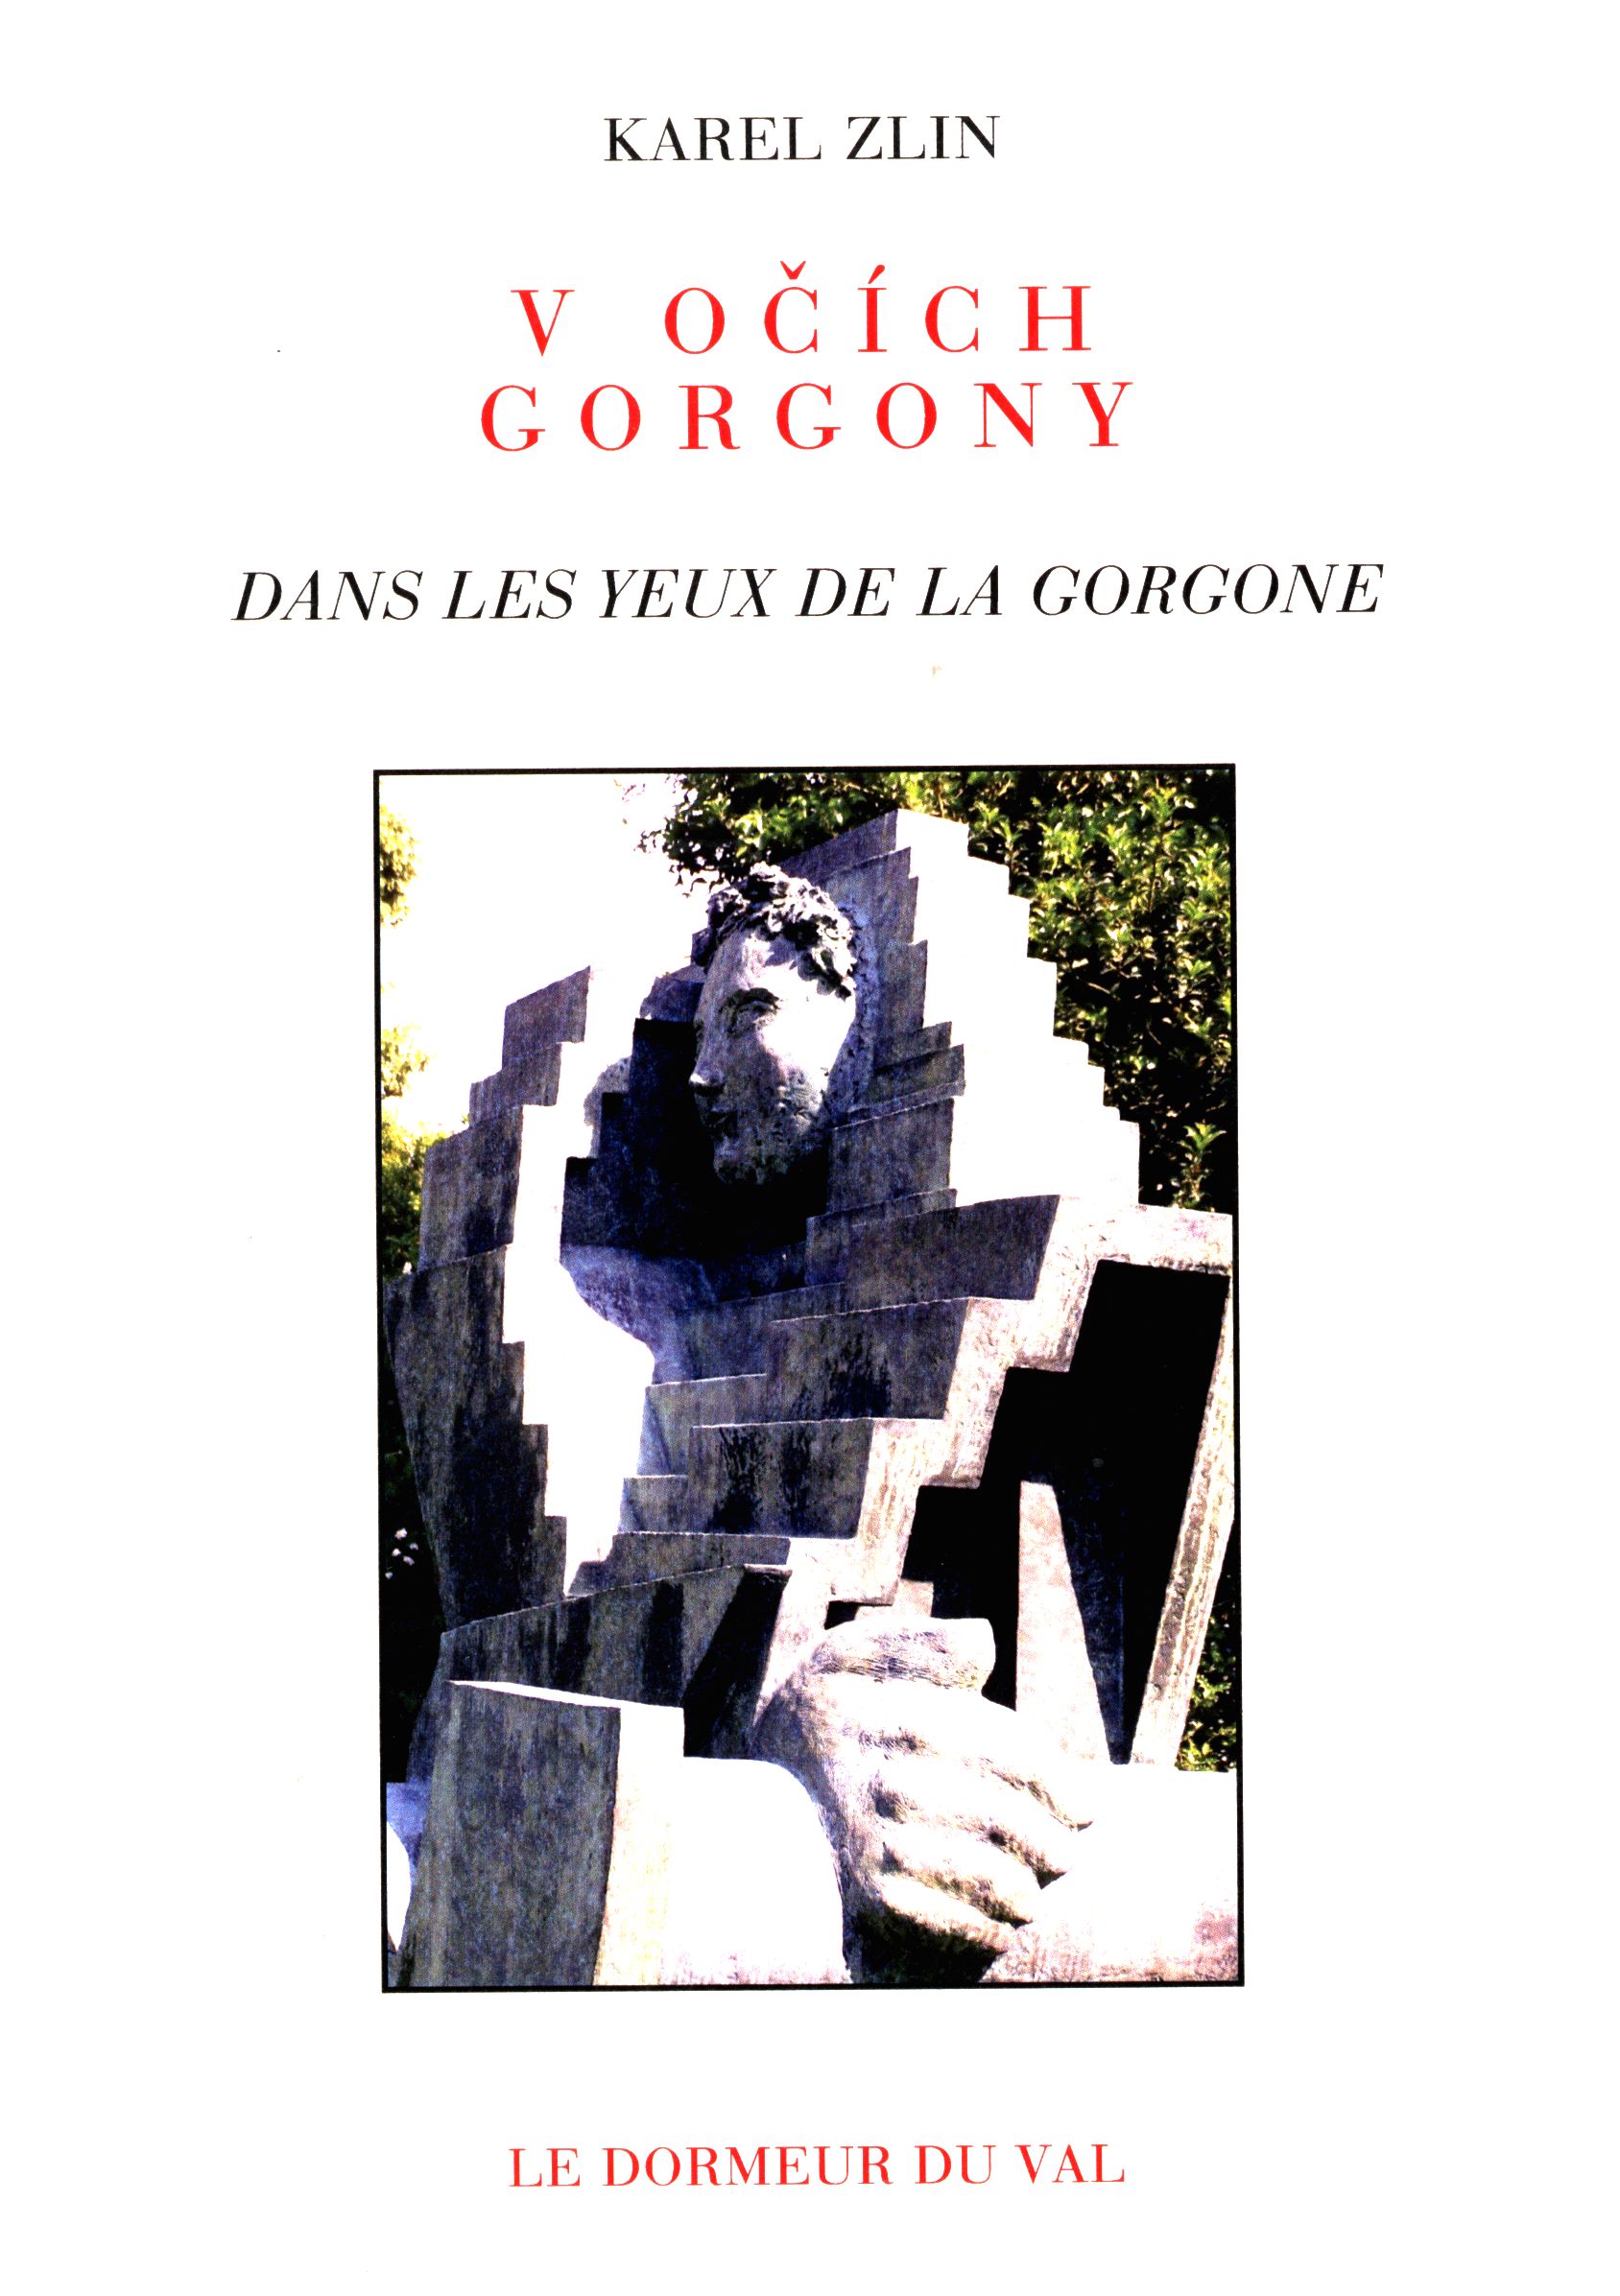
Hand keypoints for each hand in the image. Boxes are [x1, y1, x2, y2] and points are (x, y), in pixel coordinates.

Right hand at [754, 1614, 1091, 1972]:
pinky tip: (1001, 1927)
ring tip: (1035, 1896)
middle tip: (1068, 1857)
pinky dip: (985, 1931)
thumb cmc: (830, 1709)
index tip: (1084, 1806)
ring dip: (1024, 1891)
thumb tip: (983, 1641)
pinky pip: (950, 1923)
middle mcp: (897, 1785)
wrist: (757, 1786)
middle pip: (1008, 1818)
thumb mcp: (857, 1654)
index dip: (1060, 1782)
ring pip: (987, 1876)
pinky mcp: (873, 1896)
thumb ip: (923, 1644)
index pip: (1014, 1754)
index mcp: (911, 1721)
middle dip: (1051, 1841)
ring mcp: (884, 1845)